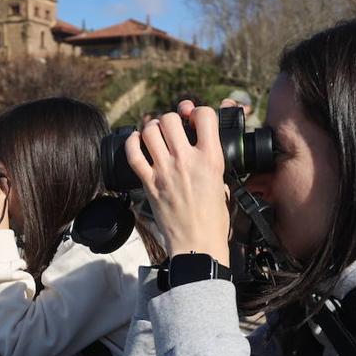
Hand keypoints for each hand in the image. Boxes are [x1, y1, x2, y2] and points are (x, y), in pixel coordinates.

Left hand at [124, 101, 229, 262]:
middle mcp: (186, 160)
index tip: (194, 119)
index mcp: (211, 159)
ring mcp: (165, 171)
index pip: (204, 115)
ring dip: (152, 129)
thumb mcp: (223, 184)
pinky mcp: (149, 183)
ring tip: (155, 135)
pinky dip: (132, 142)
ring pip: (150, 131)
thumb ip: (213, 162)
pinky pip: (133, 153)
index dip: (198, 111)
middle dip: (170, 119)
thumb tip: (206, 149)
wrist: (197, 244)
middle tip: (171, 128)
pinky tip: (136, 141)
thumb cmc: (214, 220)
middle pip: (171, 119)